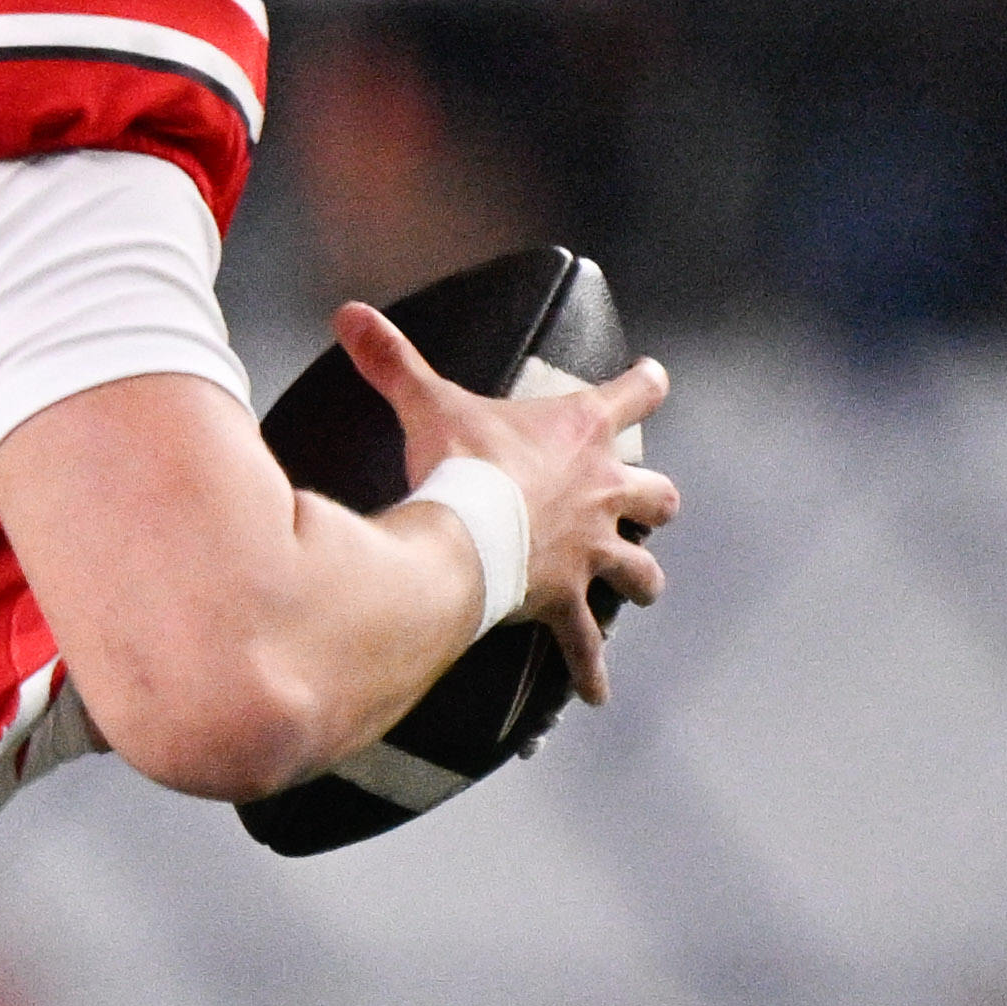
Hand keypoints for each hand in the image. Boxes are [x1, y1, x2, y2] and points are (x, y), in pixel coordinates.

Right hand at [339, 304, 672, 702]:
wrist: (470, 533)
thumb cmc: (460, 465)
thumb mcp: (428, 402)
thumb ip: (392, 359)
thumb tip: (347, 313)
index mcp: (582, 431)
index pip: (638, 393)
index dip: (647, 385)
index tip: (655, 380)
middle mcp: (604, 490)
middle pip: (659, 495)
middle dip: (653, 501)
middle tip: (646, 505)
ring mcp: (593, 549)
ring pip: (641, 569)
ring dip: (638, 576)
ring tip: (637, 587)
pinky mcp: (569, 597)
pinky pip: (587, 641)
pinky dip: (590, 668)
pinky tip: (596, 692)